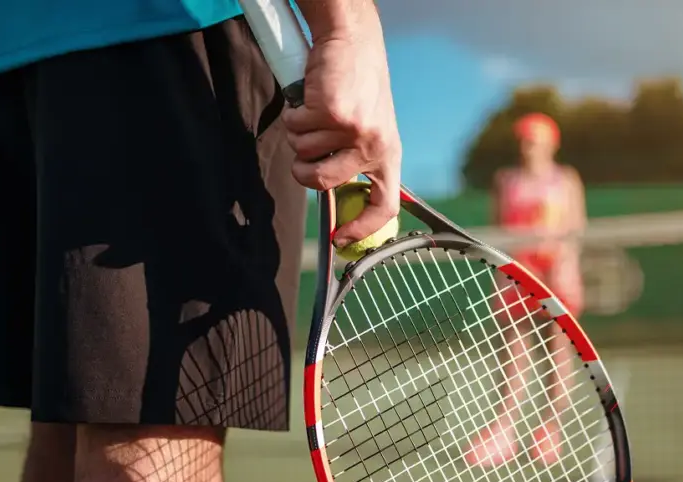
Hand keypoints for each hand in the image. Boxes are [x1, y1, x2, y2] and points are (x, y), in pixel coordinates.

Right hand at [282, 35, 401, 248]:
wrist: (353, 41)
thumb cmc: (357, 86)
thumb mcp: (369, 128)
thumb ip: (357, 160)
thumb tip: (334, 195)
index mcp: (388, 154)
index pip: (384, 205)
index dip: (361, 228)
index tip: (340, 237)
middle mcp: (374, 145)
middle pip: (322, 182)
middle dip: (302, 170)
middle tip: (303, 153)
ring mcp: (353, 129)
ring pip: (303, 151)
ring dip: (300, 132)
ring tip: (317, 112)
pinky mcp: (332, 112)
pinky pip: (295, 126)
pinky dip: (294, 112)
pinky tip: (311, 97)